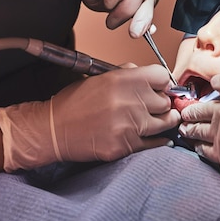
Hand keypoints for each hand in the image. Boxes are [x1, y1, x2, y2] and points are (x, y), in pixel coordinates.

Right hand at [0, 65, 179, 171]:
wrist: (54, 130)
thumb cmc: (74, 103)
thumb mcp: (98, 77)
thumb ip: (126, 74)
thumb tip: (152, 77)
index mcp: (121, 80)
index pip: (161, 76)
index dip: (162, 82)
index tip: (160, 87)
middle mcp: (127, 101)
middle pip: (165, 100)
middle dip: (162, 103)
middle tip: (156, 106)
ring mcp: (128, 125)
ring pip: (165, 123)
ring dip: (163, 121)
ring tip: (158, 121)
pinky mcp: (125, 146)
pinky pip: (154, 144)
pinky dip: (158, 141)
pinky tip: (156, 138)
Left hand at [179, 73, 219, 188]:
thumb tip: (215, 81)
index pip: (201, 110)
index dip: (192, 110)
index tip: (184, 113)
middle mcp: (219, 135)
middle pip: (199, 130)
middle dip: (190, 127)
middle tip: (182, 128)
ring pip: (206, 150)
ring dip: (198, 145)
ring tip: (193, 144)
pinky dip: (215, 161)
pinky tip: (215, 161)